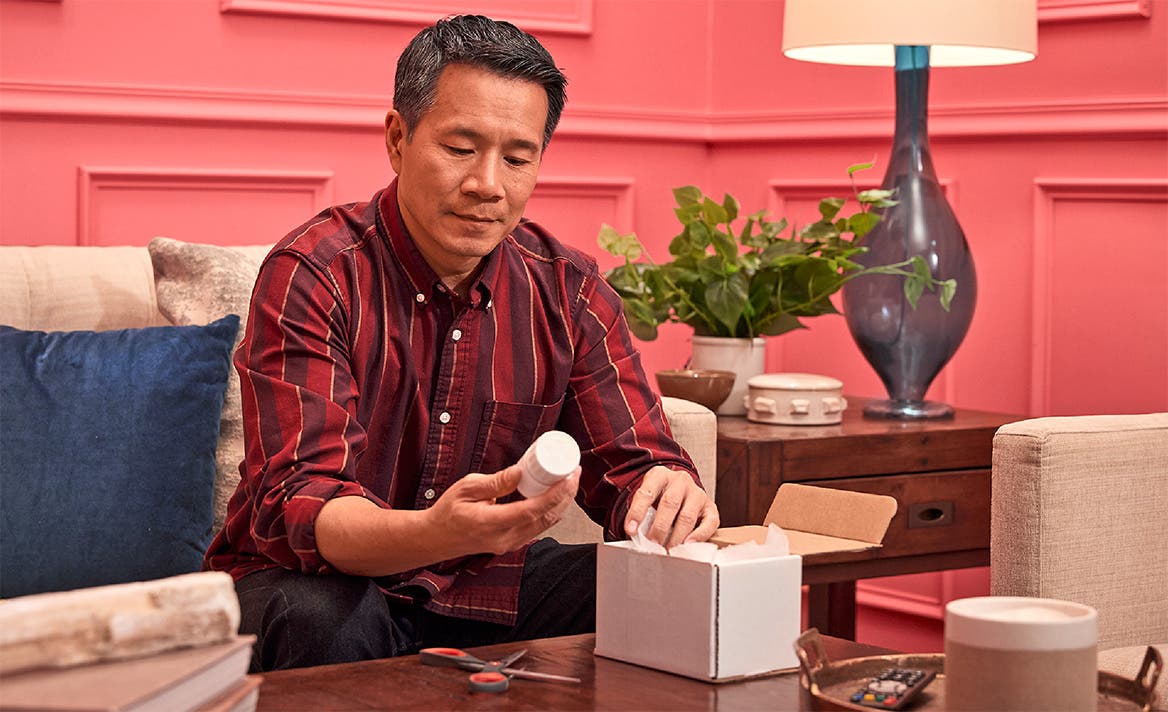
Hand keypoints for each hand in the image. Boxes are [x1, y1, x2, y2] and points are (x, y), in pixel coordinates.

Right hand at [427, 464, 580, 557]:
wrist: (437, 538)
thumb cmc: (448, 511)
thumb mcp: (466, 488)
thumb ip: (495, 482)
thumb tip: (520, 471)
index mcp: (490, 523)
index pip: (532, 510)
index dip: (555, 494)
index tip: (568, 477)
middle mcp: (504, 538)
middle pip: (545, 518)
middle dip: (565, 495)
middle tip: (575, 473)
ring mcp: (509, 544)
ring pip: (546, 524)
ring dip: (562, 503)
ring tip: (570, 481)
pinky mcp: (512, 544)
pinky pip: (538, 528)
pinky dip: (551, 511)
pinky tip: (556, 496)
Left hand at [623, 466, 718, 547]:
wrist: (681, 491)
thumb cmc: (660, 498)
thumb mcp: (647, 498)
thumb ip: (642, 512)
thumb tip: (634, 534)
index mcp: (659, 475)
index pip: (646, 493)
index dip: (637, 512)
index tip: (631, 530)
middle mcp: (680, 481)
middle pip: (669, 503)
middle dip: (659, 528)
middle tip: (652, 544)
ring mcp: (697, 493)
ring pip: (687, 516)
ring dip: (676, 537)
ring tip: (667, 550)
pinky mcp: (710, 507)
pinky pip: (709, 523)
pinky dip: (699, 536)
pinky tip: (688, 545)